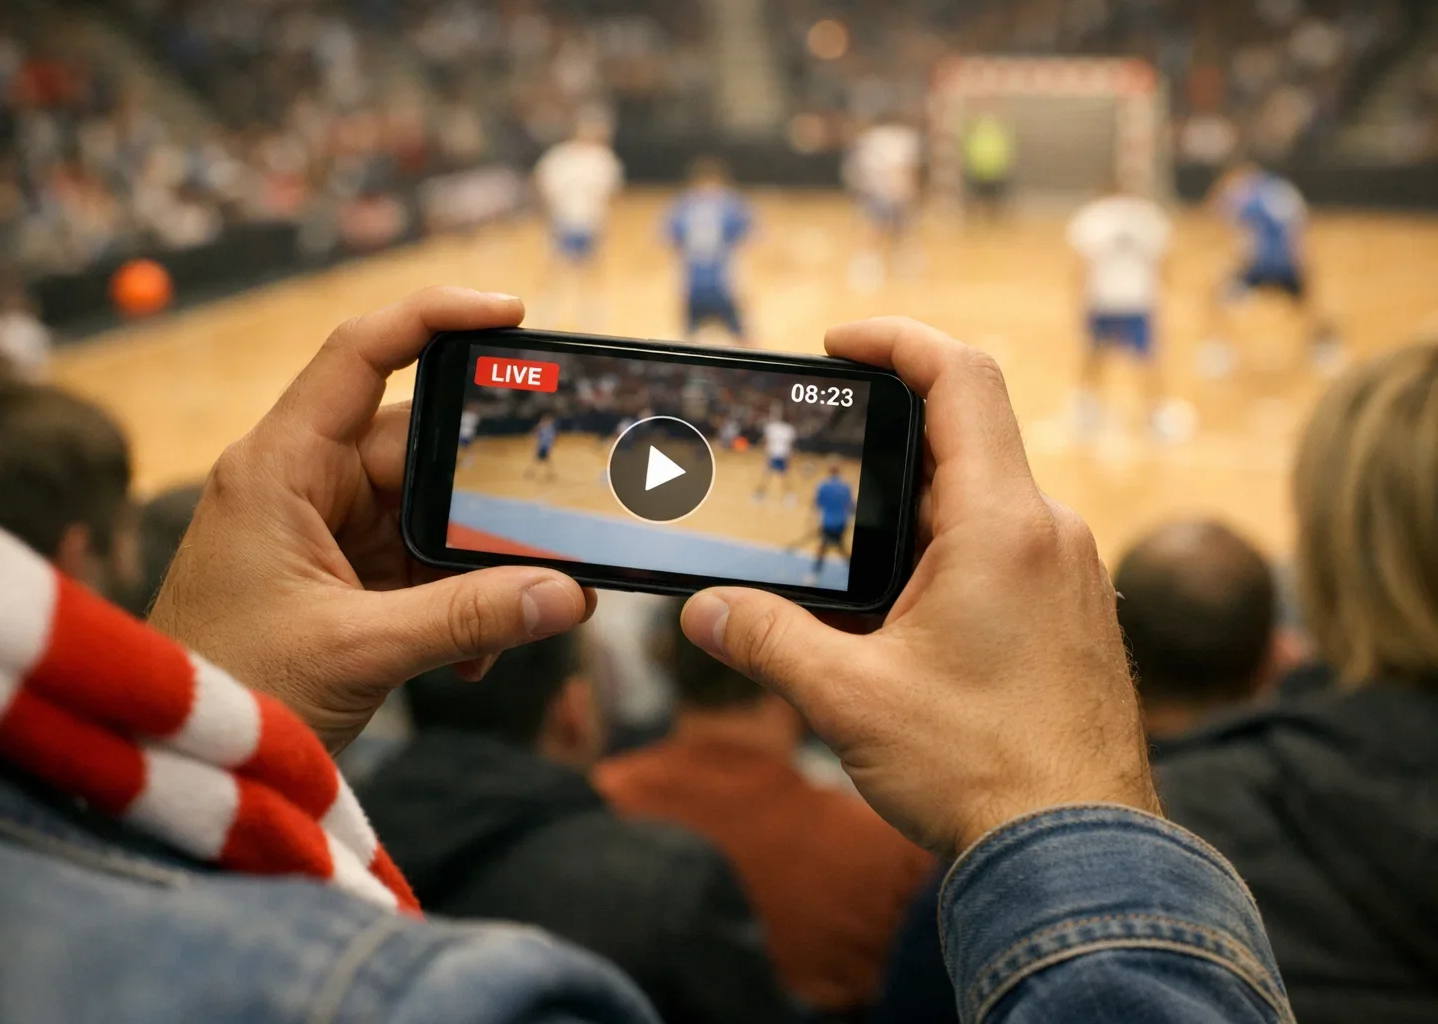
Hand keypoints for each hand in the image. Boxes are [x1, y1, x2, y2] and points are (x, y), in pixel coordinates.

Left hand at [150, 287, 594, 750]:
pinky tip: (474, 655)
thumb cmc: (232, 691)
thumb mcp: (359, 651)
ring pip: (429, 515)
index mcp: (281, 469)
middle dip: (487, 496)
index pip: (360, 355)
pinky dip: (456, 602)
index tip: (511, 314)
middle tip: (554, 522)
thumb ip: (469, 618)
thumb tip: (568, 596)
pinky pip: (420, 566)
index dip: (435, 317)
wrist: (181, 763)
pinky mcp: (340, 579)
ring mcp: (322, 533)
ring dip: (477, 566)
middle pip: (421, 451)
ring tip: (517, 610)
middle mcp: (302, 485)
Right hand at [681, 318, 1157, 857]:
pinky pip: (1007, 549)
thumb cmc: (982, 772)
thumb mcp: (850, 699)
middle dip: (882, 445)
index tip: (838, 345)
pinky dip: (949, 552)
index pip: (961, 377)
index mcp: (1000, 525)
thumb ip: (768, 640)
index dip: (897, 340)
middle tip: (816, 472)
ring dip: (913, 509)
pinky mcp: (1075, 617)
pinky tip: (903, 614)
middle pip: (963, 439)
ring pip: (983, 500)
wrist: (1080, 854)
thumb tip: (706, 609)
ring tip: (846, 559)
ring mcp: (1071, 575)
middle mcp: (1048, 534)